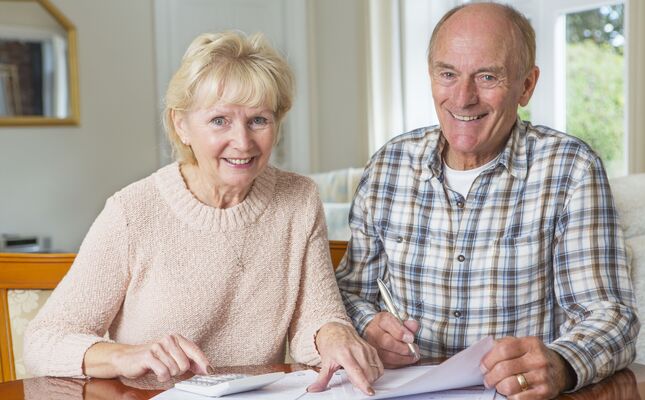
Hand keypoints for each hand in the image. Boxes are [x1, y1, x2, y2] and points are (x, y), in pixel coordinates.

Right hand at [84, 334, 212, 381]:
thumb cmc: (153, 357)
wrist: (127, 358)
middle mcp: (169, 339)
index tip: (210, 371)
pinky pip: (163, 372)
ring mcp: (158, 346)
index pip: (195, 350)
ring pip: (174, 369)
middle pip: (185, 364)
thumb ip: (189, 361)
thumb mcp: (172, 356)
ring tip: (161, 369)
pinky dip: (162, 376)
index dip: (203, 362)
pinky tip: (157, 373)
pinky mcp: (149, 356)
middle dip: (179, 371)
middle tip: (169, 368)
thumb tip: (207, 369)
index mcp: (177, 338)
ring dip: (169, 374)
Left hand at [307, 322, 382, 395]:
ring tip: (357, 373)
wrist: (336, 330)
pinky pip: (380, 367)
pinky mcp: (372, 349)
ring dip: (369, 378)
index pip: (356, 371)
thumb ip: (322, 378)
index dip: (363, 383)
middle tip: (352, 378)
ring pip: (375, 371)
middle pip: (368, 374)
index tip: (369, 391)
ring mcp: (366, 349)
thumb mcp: (325, 362)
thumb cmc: (331, 345)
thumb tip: (313, 389)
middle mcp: (357, 351)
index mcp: (344, 354)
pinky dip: (375, 373)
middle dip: (363, 382)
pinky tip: (365, 370)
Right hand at [363, 312, 419, 367]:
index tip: (411, 338)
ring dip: (403, 358)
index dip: (401, 332)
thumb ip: (408, 323)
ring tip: (413, 356)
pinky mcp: (375, 358)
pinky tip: (406, 360)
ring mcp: (372, 346)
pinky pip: (387, 364)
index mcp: (380, 320)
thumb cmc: (389, 326)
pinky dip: (399, 363)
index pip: (388, 324)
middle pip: (386, 342)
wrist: (376, 332)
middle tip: (414, 348)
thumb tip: (413, 326)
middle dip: (403, 347)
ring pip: (387, 355)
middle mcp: (373, 333)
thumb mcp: (399, 320)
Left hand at [480, 336, 575, 398]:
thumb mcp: (523, 344)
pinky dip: (510, 396)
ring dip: (499, 387)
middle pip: (504, 368)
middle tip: (487, 380)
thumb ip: (504, 344)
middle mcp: (538, 359)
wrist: (561, 369)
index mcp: (531, 343)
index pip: (503, 350)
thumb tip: (485, 353)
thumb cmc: (534, 356)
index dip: (488, 359)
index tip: (483, 366)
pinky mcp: (545, 392)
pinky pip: (519, 398)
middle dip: (490, 376)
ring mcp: (543, 376)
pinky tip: (510, 393)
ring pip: (510, 385)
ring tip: (499, 386)